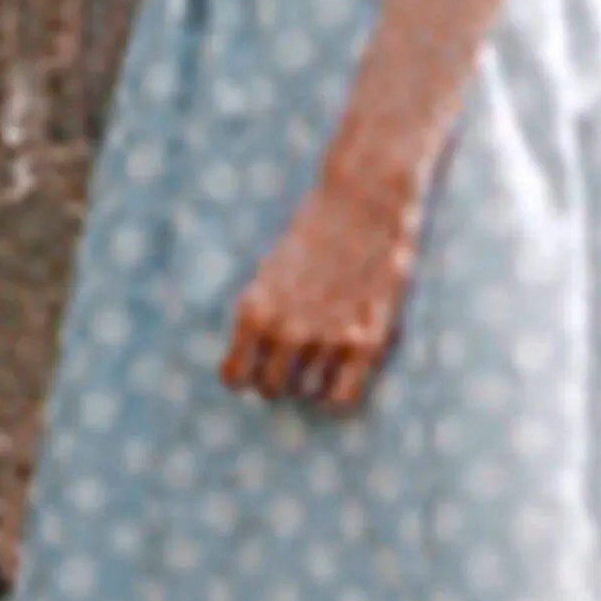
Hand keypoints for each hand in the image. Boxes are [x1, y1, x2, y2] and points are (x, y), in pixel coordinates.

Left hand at [222, 161, 421, 410]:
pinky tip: (342, 374)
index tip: (257, 367)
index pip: (234, 378)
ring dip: (311, 382)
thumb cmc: (315, 236)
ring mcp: (326, 337)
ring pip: (305, 394)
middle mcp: (285, 330)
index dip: (245, 376)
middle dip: (280, 377)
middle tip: (296, 358)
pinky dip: (337, 395)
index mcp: (253, 311)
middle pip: (270, 388)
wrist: (364, 201)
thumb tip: (250, 369)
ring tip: (323, 356)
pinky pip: (341, 400)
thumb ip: (260, 319)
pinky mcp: (365, 341)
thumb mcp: (269, 274)